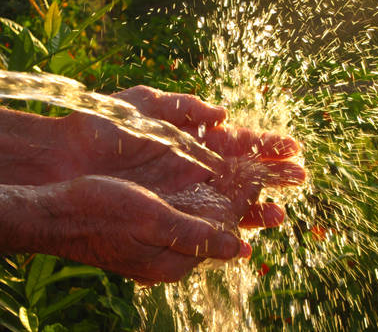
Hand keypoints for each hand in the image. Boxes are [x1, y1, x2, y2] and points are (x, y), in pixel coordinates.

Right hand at [31, 175, 250, 284]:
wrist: (59, 212)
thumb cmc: (100, 214)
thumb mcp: (150, 222)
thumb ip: (193, 234)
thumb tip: (237, 247)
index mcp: (179, 256)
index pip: (227, 225)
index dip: (247, 197)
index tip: (262, 172)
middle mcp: (176, 248)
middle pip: (222, 220)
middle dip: (246, 195)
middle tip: (268, 171)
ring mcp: (165, 234)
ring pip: (207, 211)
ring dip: (228, 189)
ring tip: (250, 170)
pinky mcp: (155, 220)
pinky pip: (188, 205)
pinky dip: (204, 188)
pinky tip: (213, 174)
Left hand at [63, 86, 305, 229]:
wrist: (70, 155)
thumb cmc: (107, 125)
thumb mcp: (148, 104)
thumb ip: (186, 106)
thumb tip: (222, 113)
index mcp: (196, 137)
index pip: (240, 141)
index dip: (267, 144)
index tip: (293, 147)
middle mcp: (198, 166)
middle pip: (244, 173)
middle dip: (273, 176)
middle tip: (301, 178)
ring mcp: (187, 191)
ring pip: (231, 202)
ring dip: (258, 208)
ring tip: (280, 215)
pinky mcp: (173, 212)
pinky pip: (207, 223)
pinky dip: (229, 231)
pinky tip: (246, 239)